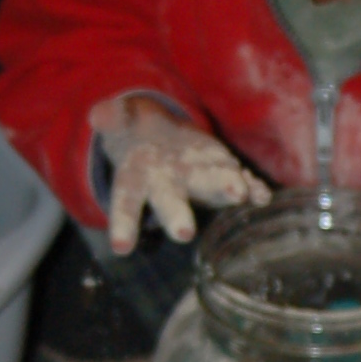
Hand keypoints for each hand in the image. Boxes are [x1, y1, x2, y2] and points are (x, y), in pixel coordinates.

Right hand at [89, 93, 268, 252]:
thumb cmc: (135, 135)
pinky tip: (262, 193)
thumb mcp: (120, 122)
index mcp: (134, 181)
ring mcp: (197, 185)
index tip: (121, 247)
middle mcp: (167, 191)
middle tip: (184, 233)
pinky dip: (251, 189)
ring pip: (209, 190)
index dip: (123, 226)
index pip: (125, 205)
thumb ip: (113, 118)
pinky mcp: (222, 175)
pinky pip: (238, 184)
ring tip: (240, 193)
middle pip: (170, 206)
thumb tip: (98, 115)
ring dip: (224, 192)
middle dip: (178, 218)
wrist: (161, 140)